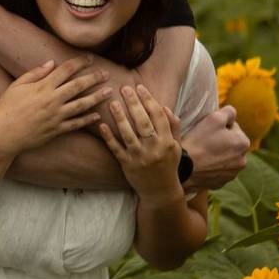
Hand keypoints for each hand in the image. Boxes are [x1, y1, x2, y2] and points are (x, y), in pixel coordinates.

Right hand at [0, 55, 111, 155]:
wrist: (2, 135)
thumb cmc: (6, 109)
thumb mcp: (17, 86)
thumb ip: (35, 73)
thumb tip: (52, 63)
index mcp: (42, 87)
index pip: (66, 70)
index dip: (79, 62)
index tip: (90, 58)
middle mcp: (52, 100)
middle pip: (78, 85)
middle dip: (94, 78)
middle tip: (106, 73)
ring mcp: (56, 116)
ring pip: (82, 105)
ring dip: (97, 98)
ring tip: (109, 92)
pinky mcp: (56, 130)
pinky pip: (76, 124)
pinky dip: (88, 120)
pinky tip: (97, 116)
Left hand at [98, 85, 183, 204]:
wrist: (160, 191)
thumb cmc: (168, 164)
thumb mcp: (176, 145)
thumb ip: (173, 126)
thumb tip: (164, 107)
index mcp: (167, 141)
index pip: (158, 116)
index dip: (149, 100)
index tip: (139, 87)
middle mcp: (154, 149)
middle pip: (142, 122)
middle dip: (133, 103)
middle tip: (124, 88)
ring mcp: (139, 158)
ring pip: (128, 134)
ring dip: (119, 117)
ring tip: (112, 102)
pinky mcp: (127, 166)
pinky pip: (116, 149)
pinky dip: (108, 137)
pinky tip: (102, 125)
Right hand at [181, 105, 249, 192]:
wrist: (184, 168)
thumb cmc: (199, 141)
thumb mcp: (214, 118)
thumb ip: (229, 112)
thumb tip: (232, 114)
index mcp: (244, 143)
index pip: (233, 127)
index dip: (219, 127)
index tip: (208, 131)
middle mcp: (242, 161)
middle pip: (230, 144)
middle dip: (220, 141)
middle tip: (204, 141)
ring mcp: (231, 174)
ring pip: (225, 158)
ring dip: (217, 154)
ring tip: (202, 153)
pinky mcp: (221, 183)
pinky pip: (217, 171)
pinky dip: (211, 167)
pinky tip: (201, 164)